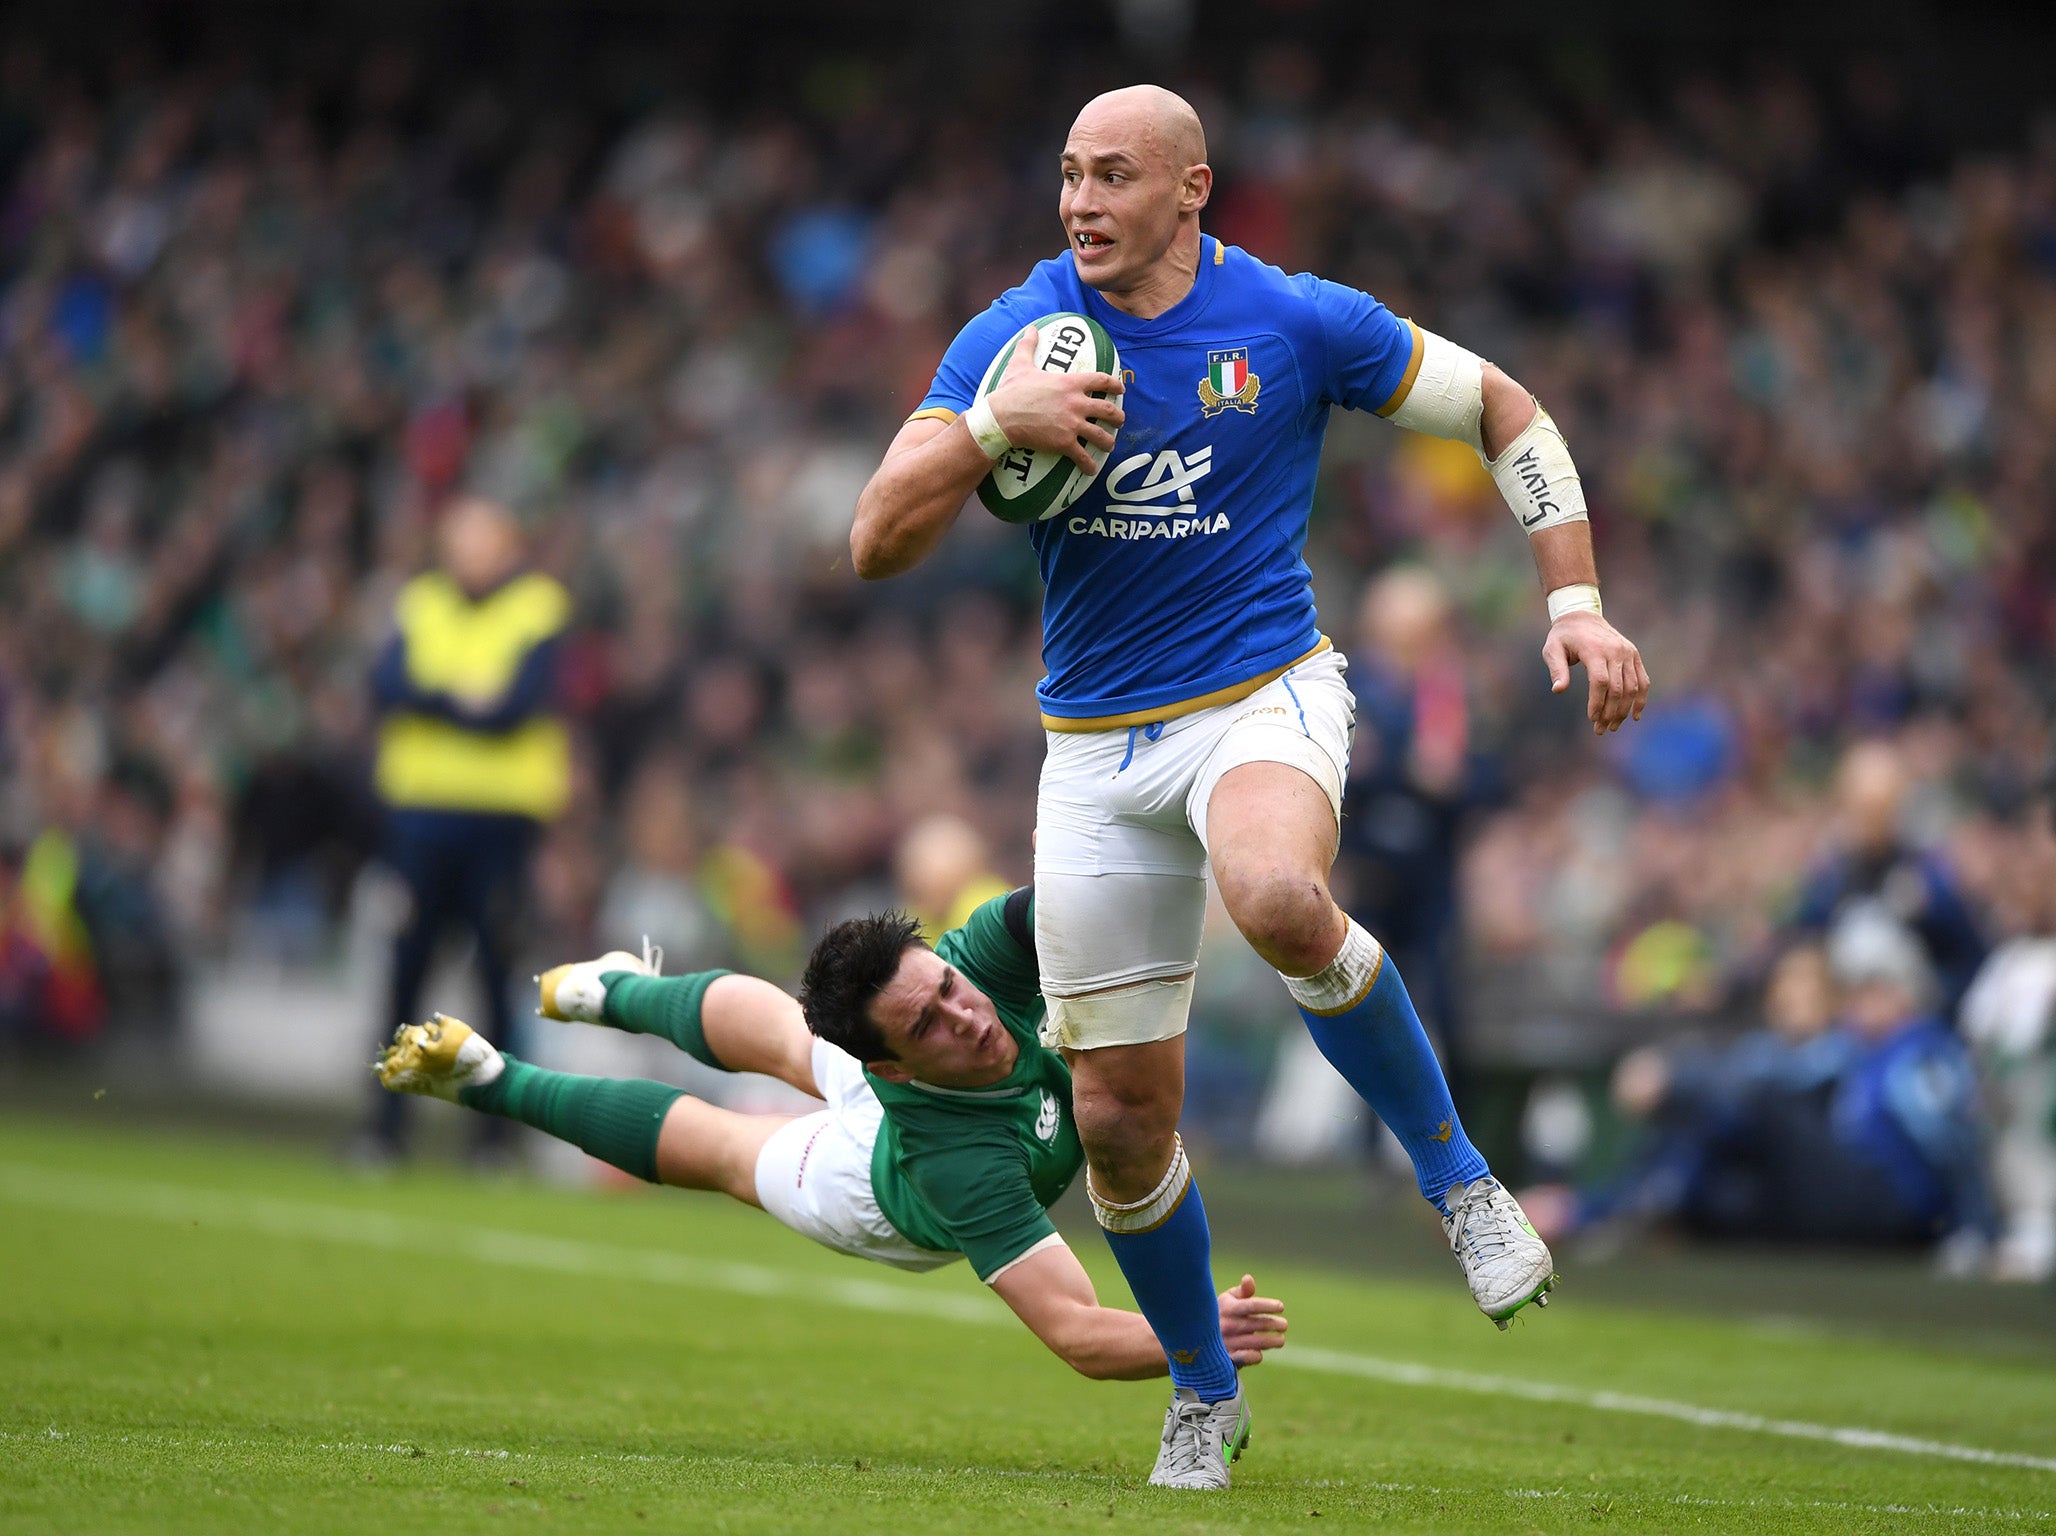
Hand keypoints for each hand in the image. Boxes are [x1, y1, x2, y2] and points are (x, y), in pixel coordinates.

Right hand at [986, 324, 1125, 476]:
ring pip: (1100, 435)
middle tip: (1120, 420)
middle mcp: (1076, 403)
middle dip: (1117, 416)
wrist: (1002, 417)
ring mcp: (1072, 424)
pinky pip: (1083, 456)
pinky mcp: (1064, 443)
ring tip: (1110, 444)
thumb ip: (1028, 345)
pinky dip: (1089, 464)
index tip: (1120, 389)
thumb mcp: (1020, 364)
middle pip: (1108, 410)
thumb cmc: (1011, 391)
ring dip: (1108, 441)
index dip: (1114, 384)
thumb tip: (1030, 328)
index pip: (1101, 380)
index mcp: (1070, 383)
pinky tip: (1092, 469)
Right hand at [1217, 1273, 1287, 1365]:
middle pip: (1256, 1324)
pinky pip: (1245, 1358)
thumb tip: (1249, 1278)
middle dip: (1273, 1324)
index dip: (1268, 1305)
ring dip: (1271, 1341)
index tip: (1281, 1307)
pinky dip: (1255, 1356)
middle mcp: (1226, 1324)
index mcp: (1227, 1308)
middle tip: (1284, 1325)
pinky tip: (1260, 1353)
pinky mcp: (1226, 1358)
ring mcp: (1226, 1342)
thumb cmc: (1219, 1314)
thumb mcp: (1227, 1300)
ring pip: (1255, 1342)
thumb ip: (1242, 1291)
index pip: (1252, 1305)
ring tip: (1280, 1340)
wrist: (1196, 1338)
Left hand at [1543, 610, 1648, 734]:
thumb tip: (1558, 690)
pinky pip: (1642, 680)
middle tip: (1600, 730)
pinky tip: (1635, 716)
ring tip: (1612, 726)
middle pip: (1617, 688)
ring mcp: (1627, 653)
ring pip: (1632, 687)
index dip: (1597, 703)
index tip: (1591, 719)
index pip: (1600, 682)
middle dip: (1610, 712)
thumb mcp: (1552, 649)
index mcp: (1594, 650)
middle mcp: (1615, 651)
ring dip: (1624, 710)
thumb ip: (1556, 669)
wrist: (1582, 616)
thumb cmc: (1563, 637)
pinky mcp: (1634, 655)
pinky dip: (1641, 699)